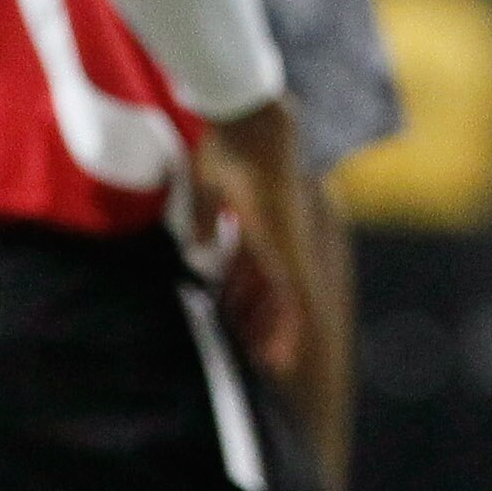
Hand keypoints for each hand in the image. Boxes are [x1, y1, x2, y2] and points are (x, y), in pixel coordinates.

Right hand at [195, 103, 321, 376]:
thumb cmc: (225, 148)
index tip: (241, 327)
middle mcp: (278, 240)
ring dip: (276, 336)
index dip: (250, 303)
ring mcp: (286, 246)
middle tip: (260, 359)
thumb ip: (207, 221)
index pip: (258, 275)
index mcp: (260, 228)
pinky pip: (291, 301)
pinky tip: (282, 355)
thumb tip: (200, 248)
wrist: (250, 123)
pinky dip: (286, 330)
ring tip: (272, 367)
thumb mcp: (208, 191)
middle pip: (275, 295)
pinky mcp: (288, 250)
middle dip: (266, 328)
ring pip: (287, 305)